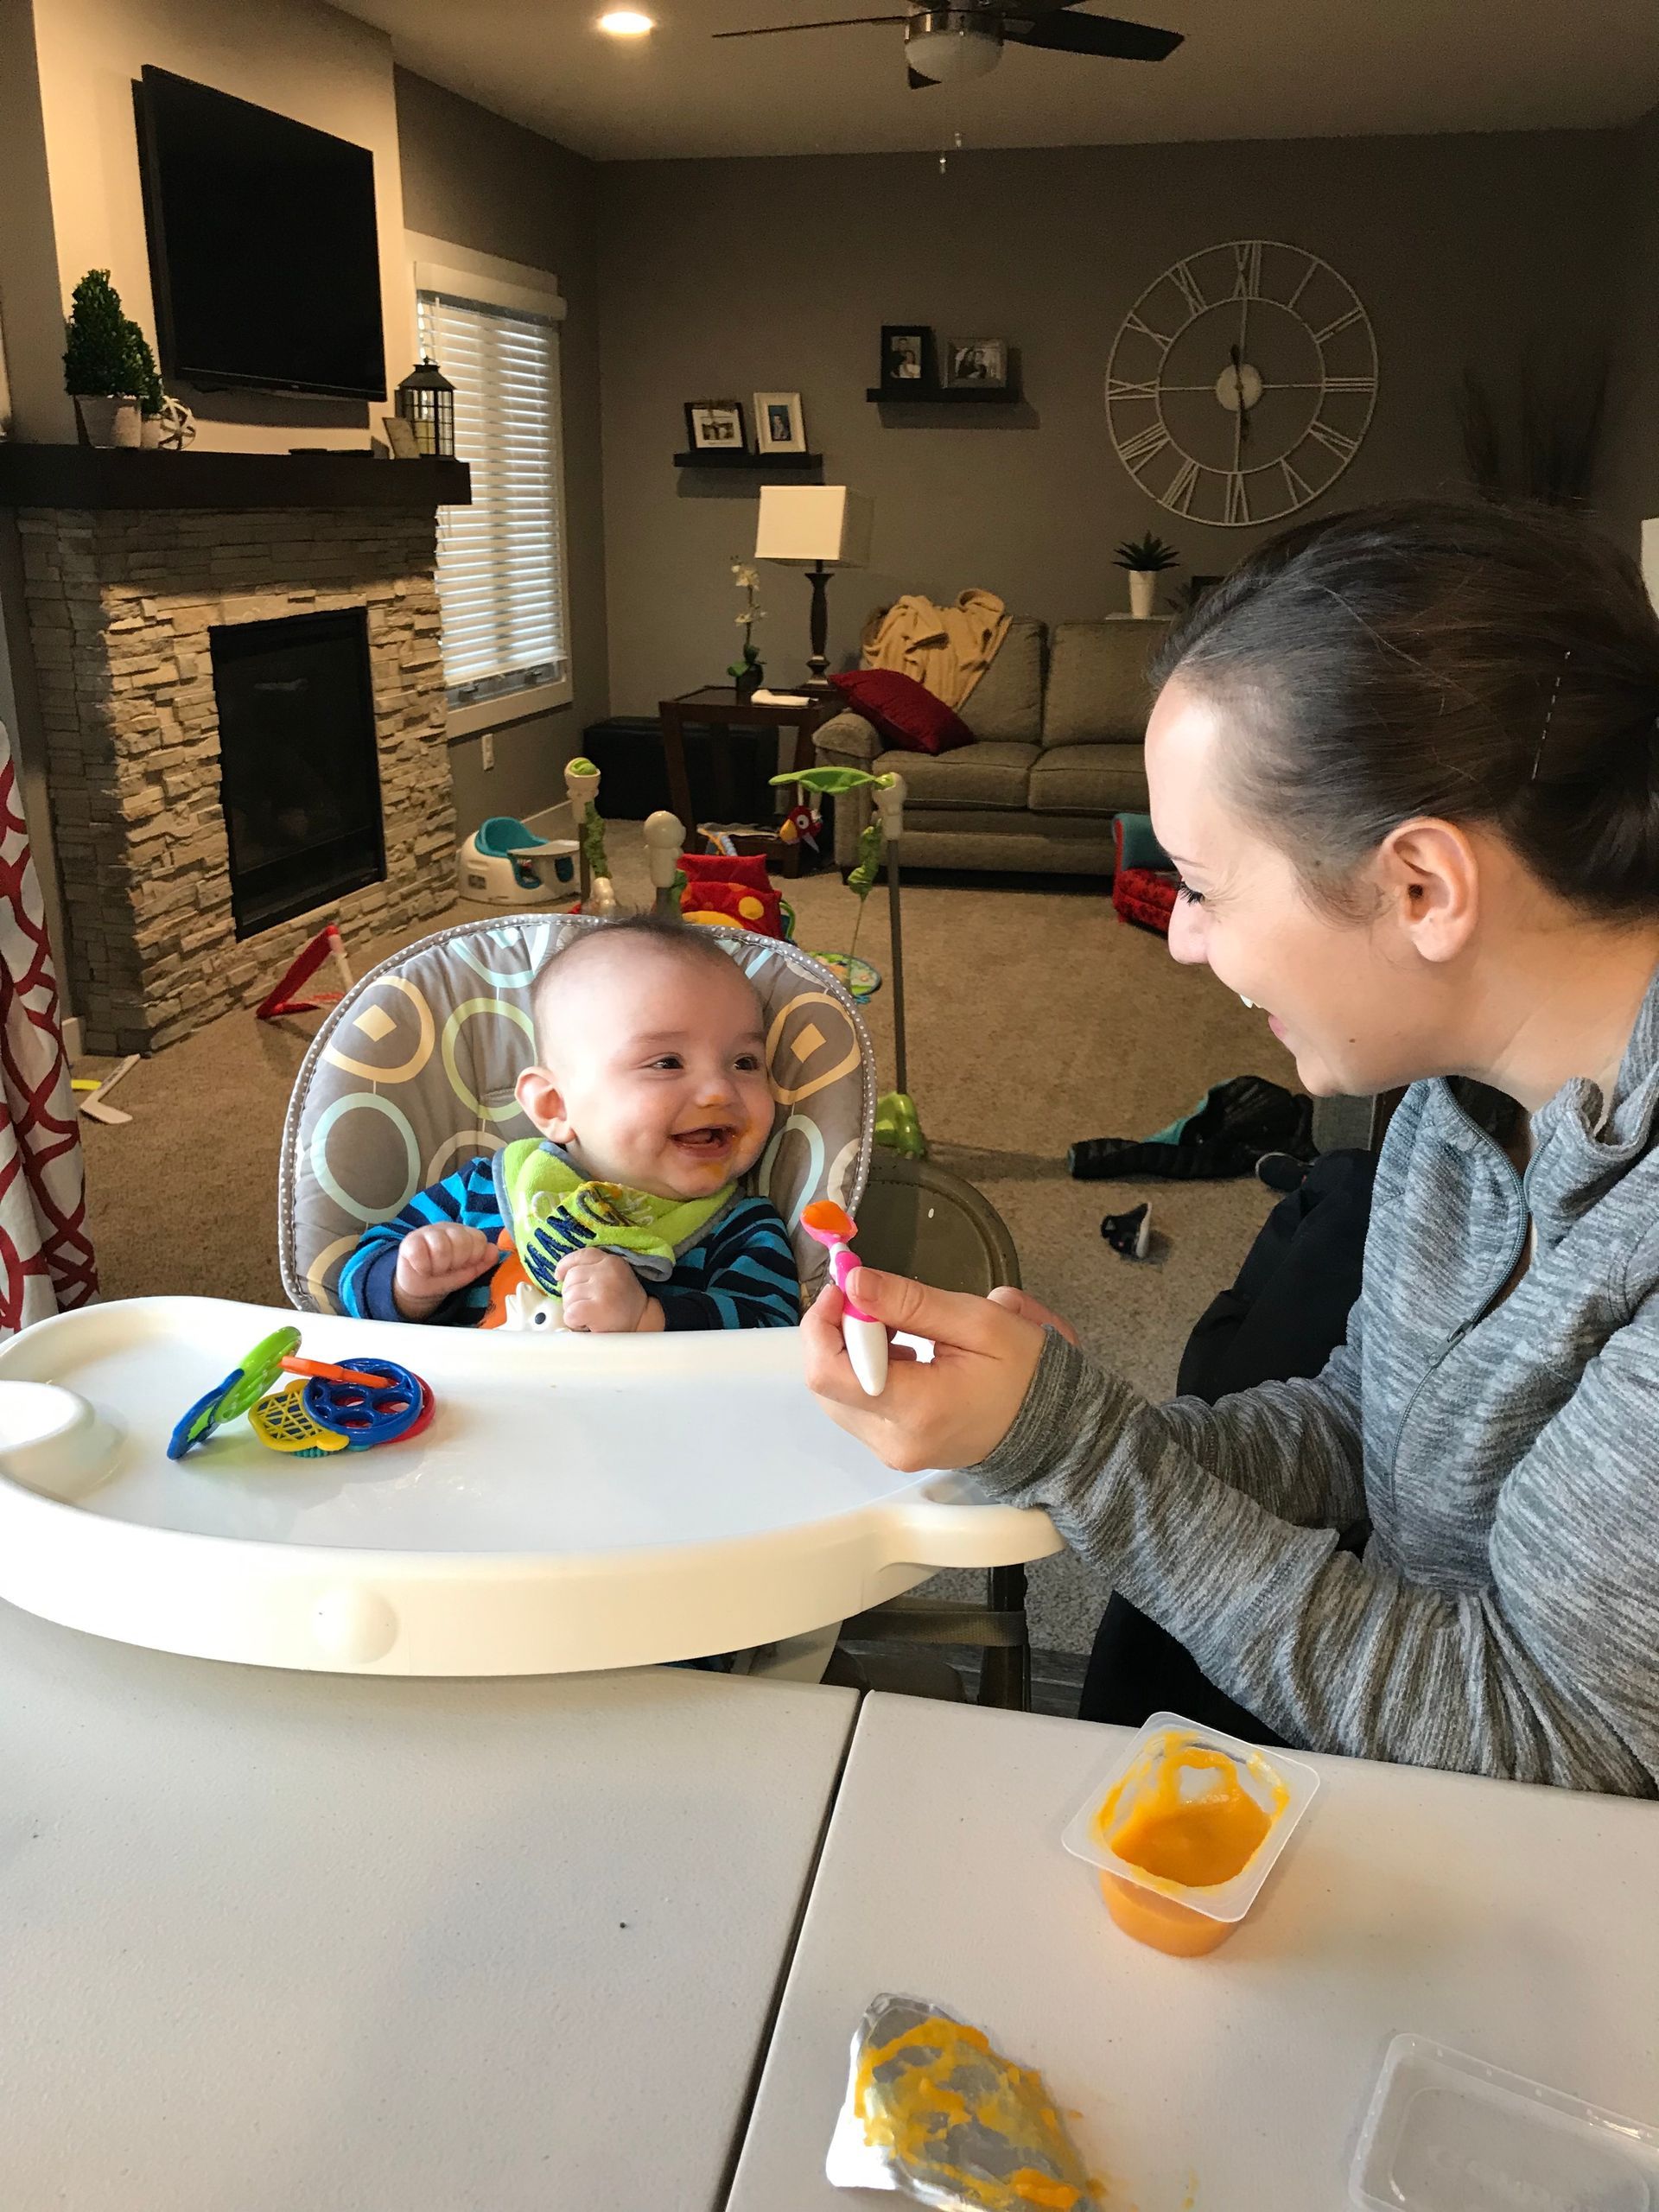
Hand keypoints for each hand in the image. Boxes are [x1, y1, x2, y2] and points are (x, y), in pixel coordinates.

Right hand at [393, 1223, 498, 1319]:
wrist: (420, 1288)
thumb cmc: (446, 1276)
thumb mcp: (469, 1271)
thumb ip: (484, 1260)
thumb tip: (494, 1250)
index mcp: (465, 1233)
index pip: (479, 1239)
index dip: (473, 1257)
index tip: (464, 1265)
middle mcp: (447, 1228)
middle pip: (461, 1241)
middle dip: (456, 1262)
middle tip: (448, 1268)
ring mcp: (427, 1232)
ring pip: (441, 1247)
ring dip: (440, 1266)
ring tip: (435, 1269)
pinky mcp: (409, 1241)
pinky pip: (420, 1253)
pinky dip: (423, 1268)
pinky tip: (422, 1269)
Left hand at [554, 1247, 653, 1332]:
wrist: (642, 1325)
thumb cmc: (623, 1305)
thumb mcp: (613, 1278)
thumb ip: (593, 1271)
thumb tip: (561, 1275)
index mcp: (611, 1261)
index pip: (582, 1256)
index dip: (566, 1265)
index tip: (559, 1276)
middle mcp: (607, 1272)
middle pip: (571, 1278)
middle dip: (571, 1294)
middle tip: (588, 1306)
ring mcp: (602, 1289)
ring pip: (568, 1297)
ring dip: (573, 1310)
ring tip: (590, 1316)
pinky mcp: (597, 1308)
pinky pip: (570, 1313)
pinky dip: (574, 1322)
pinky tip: (587, 1323)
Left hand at [801, 1268, 1077, 1473]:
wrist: (1054, 1428)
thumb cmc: (1026, 1372)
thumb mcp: (977, 1322)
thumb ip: (910, 1302)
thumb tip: (855, 1283)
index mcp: (916, 1408)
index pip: (828, 1373)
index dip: (822, 1324)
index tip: (845, 1289)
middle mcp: (894, 1440)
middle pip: (824, 1384)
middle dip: (838, 1333)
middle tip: (875, 1301)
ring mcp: (892, 1451)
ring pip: (836, 1395)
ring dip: (852, 1351)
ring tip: (897, 1327)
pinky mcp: (895, 1450)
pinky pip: (858, 1407)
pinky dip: (865, 1372)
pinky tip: (902, 1351)